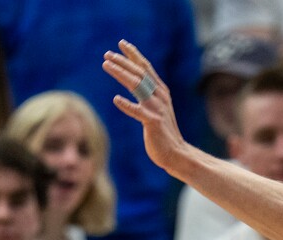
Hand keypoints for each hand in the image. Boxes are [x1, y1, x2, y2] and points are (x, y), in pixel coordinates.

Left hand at [102, 40, 187, 174]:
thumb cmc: (164, 133)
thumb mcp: (157, 109)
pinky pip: (138, 112)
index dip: (134, 55)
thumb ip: (148, 94)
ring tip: (106, 65)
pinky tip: (116, 99)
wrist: (177, 153)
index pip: (146, 68)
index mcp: (161, 92)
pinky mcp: (153, 123)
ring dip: (121, 74)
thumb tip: (135, 81)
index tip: (121, 44)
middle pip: (139, 73)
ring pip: (137, 86)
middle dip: (122, 62)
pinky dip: (127, 105)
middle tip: (107, 54)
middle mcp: (160, 97)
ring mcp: (157, 109)